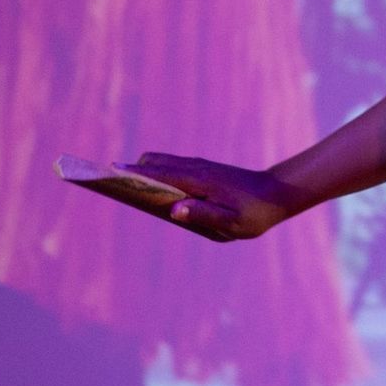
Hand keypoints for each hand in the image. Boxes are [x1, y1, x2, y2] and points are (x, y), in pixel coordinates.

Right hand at [120, 152, 308, 241]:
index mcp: (198, 181)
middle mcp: (195, 168)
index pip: (159, 173)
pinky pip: (172, 167)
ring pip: (162, 162)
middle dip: (130, 171)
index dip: (132, 173)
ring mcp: (198, 166)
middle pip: (154, 162)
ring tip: (120, 186)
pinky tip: (147, 189)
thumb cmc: (255, 213)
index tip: (107, 173)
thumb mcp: (232, 223)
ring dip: (141, 170)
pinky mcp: (202, 170)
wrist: (278, 193)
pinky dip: (155, 172)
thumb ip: (203, 216)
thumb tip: (174, 210)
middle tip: (106, 183)